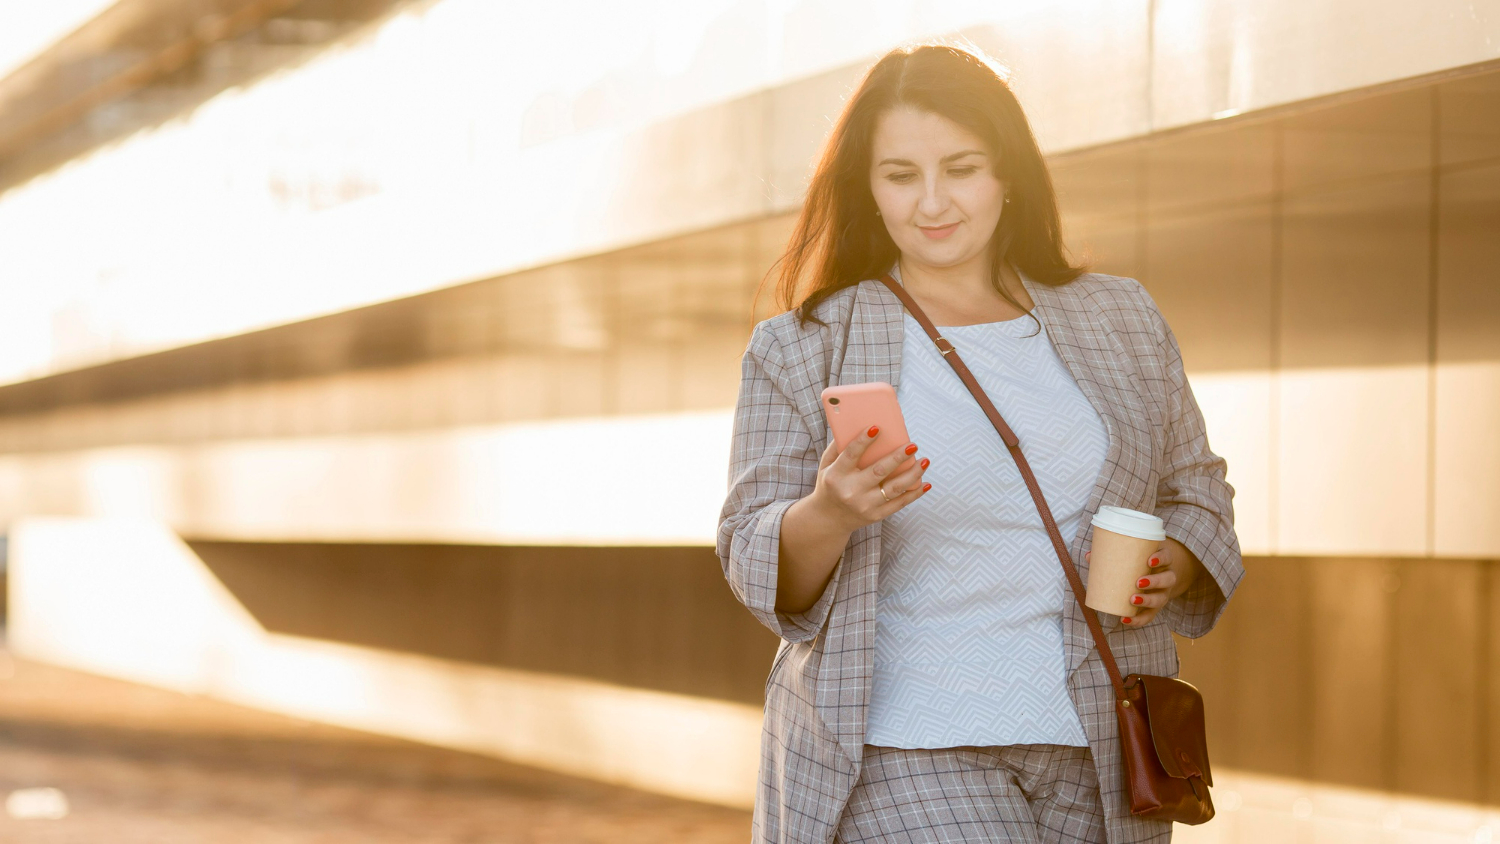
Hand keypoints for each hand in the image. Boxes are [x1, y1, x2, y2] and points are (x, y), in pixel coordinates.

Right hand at [807, 425, 930, 531]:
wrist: (829, 519)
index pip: (851, 455)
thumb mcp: (825, 466)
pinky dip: (914, 494)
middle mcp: (851, 491)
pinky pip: (899, 504)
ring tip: (925, 461)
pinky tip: (925, 483)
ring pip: (894, 488)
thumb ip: (837, 447)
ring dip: (912, 474)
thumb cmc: (830, 485)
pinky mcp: (876, 515)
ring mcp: (865, 505)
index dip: (864, 441)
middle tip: (912, 445)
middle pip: (878, 471)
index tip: (877, 427)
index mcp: (836, 476)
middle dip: (897, 457)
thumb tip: (855, 425)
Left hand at [1087, 537, 1202, 626]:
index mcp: (1161, 560)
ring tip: (1132, 600)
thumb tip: (1089, 556)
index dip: (1161, 558)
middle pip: (1168, 579)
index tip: (1149, 560)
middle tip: (1138, 583)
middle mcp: (1166, 576)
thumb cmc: (1137, 561)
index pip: (1167, 557)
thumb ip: (1111, 554)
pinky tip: (1125, 619)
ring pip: (1162, 598)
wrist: (1151, 574)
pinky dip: (1138, 619)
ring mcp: (1163, 593)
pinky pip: (1150, 615)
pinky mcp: (1155, 607)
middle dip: (1155, 581)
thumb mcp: (1130, 555)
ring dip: (1148, 600)